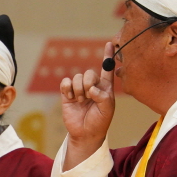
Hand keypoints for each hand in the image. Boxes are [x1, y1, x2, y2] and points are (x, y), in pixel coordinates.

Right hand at [60, 42, 115, 168]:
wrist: (85, 133)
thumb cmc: (100, 122)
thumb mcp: (108, 109)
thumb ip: (103, 96)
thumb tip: (91, 89)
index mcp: (105, 87)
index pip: (107, 69)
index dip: (108, 56)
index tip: (111, 43)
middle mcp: (92, 86)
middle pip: (89, 73)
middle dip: (88, 84)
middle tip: (88, 97)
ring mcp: (79, 89)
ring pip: (77, 77)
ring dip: (78, 90)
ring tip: (81, 101)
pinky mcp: (67, 94)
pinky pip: (65, 83)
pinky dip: (67, 88)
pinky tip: (71, 97)